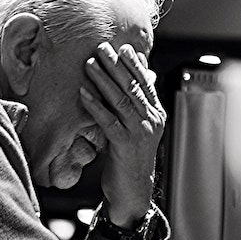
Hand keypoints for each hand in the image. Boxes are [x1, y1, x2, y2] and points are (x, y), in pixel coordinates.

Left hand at [79, 42, 166, 225]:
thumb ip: (136, 107)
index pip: (146, 83)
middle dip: (117, 65)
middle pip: (133, 87)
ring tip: (90, 63)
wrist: (133, 191)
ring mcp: (140, 132)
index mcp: (156, 114)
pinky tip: (84, 93)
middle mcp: (152, 120)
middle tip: (103, 48)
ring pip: (121, 100)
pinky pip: (108, 121)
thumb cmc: (131, 158)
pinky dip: (95, 105)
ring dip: (104, 80)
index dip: (134, 64)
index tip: (123, 48)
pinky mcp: (125, 145)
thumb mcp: (138, 129)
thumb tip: (133, 84)